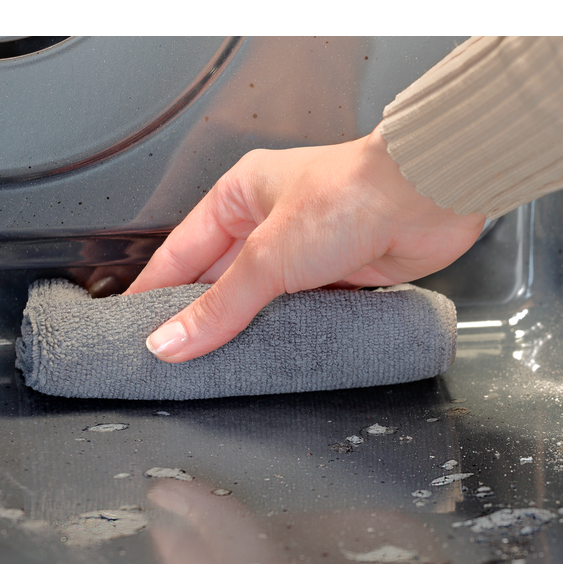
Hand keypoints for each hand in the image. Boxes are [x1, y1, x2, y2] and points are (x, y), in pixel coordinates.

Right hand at [124, 125, 485, 361]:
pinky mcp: (342, 276)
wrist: (429, 198)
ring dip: (249, 332)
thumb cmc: (355, 192)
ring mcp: (309, 251)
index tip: (133, 328)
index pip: (180, 252)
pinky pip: (303, 315)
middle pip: (221, 281)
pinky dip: (290, 336)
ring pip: (264, 302)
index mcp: (241, 196)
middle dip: (202, 319)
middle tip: (175, 360)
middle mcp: (272, 221)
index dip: (154, 292)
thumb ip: (221, 305)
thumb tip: (173, 340)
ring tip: (220, 370)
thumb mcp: (270, 254)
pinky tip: (276, 359)